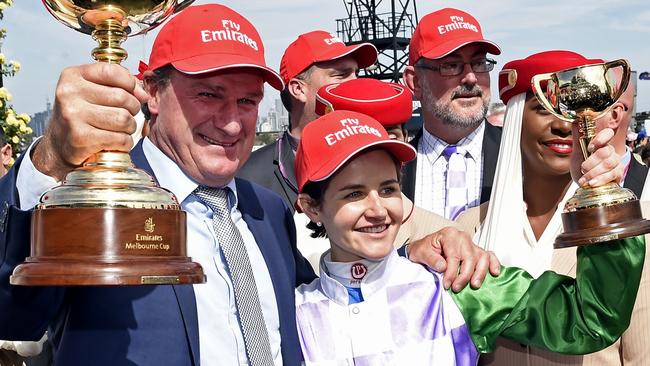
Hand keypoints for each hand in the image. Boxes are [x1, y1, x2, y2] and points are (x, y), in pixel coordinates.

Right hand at [32, 63, 148, 180]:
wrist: (60, 145)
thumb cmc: (83, 115)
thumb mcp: (93, 91)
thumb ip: (119, 84)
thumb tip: (143, 94)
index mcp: (73, 76)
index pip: (112, 71)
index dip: (130, 83)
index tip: (134, 93)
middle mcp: (69, 93)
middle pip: (122, 97)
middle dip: (133, 108)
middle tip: (127, 115)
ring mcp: (73, 115)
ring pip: (123, 119)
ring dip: (130, 127)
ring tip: (122, 129)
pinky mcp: (80, 138)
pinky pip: (120, 138)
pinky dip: (125, 142)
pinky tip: (117, 142)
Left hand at [407, 227, 500, 291]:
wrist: (426, 247)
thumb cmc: (424, 249)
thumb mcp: (420, 252)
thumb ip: (431, 259)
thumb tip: (444, 267)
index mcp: (449, 235)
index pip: (454, 256)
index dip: (451, 272)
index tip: (447, 284)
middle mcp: (463, 237)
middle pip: (470, 257)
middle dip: (464, 275)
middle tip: (456, 288)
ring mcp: (471, 244)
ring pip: (482, 257)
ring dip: (480, 272)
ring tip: (474, 285)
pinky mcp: (477, 251)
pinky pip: (489, 255)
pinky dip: (494, 263)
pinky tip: (494, 273)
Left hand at [571, 127, 623, 186]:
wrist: (585, 184)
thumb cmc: (582, 168)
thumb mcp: (576, 154)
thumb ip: (577, 139)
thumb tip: (576, 122)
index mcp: (601, 144)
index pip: (608, 133)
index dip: (601, 138)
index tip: (591, 147)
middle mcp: (610, 151)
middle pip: (605, 151)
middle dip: (591, 162)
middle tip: (582, 169)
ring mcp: (616, 162)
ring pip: (609, 163)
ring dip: (594, 172)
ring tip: (584, 179)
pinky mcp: (618, 173)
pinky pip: (612, 174)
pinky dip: (600, 179)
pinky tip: (592, 183)